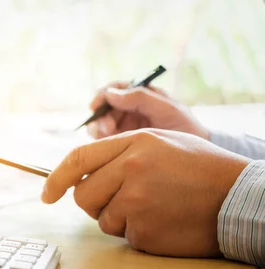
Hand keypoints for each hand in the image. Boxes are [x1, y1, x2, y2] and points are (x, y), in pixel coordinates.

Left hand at [41, 129, 249, 256]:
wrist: (241, 197)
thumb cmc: (202, 168)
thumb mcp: (162, 143)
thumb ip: (121, 152)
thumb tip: (83, 172)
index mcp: (133, 144)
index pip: (77, 160)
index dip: (56, 179)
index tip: (47, 194)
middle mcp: (130, 170)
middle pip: (83, 196)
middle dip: (95, 203)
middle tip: (123, 201)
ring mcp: (136, 202)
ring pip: (103, 220)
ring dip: (122, 219)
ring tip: (156, 207)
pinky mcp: (145, 232)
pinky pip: (126, 237)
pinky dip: (141, 234)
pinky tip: (165, 222)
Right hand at [87, 81, 208, 139]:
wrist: (195, 157)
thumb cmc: (186, 128)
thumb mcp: (168, 109)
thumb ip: (141, 98)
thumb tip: (110, 94)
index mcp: (140, 95)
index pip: (114, 89)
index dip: (102, 95)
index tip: (96, 106)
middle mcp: (128, 109)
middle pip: (103, 108)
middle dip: (100, 117)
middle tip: (107, 128)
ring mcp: (124, 127)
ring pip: (99, 125)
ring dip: (98, 129)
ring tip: (108, 137)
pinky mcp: (121, 144)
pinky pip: (103, 141)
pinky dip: (101, 143)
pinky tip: (109, 147)